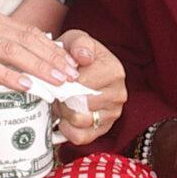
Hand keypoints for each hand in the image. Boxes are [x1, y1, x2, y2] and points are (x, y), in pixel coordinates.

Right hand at [0, 7, 78, 98]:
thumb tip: (31, 60)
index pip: (28, 30)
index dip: (52, 47)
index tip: (70, 63)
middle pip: (25, 39)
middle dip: (52, 58)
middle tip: (71, 75)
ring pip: (12, 51)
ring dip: (38, 67)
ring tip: (56, 82)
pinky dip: (10, 77)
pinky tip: (26, 86)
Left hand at [52, 29, 126, 144]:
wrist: (80, 68)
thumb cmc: (76, 55)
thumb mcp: (76, 40)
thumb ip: (79, 43)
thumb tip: (84, 56)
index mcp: (114, 71)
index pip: (83, 84)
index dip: (64, 83)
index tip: (58, 78)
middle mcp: (118, 94)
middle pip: (81, 104)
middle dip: (63, 98)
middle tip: (58, 90)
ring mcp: (113, 113)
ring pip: (80, 121)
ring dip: (64, 113)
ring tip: (62, 101)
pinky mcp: (104, 129)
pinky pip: (81, 137)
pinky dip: (68, 129)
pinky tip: (65, 117)